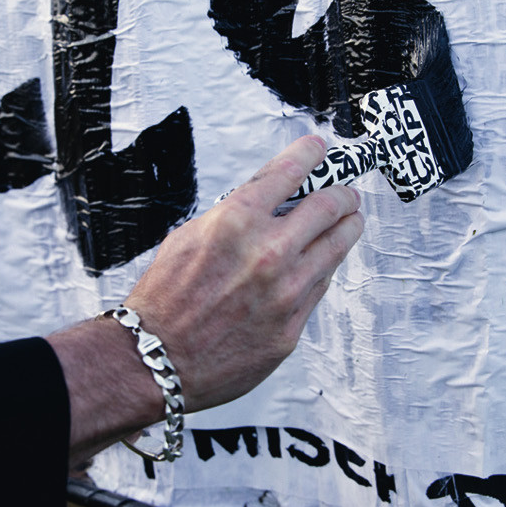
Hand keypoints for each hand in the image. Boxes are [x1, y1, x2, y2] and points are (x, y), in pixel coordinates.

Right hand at [125, 135, 364, 411]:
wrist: (155, 358)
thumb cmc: (164, 298)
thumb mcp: (189, 236)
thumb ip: (233, 216)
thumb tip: (268, 201)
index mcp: (236, 221)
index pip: (289, 173)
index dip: (310, 154)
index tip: (319, 149)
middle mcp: (267, 252)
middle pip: (329, 206)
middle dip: (343, 194)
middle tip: (347, 192)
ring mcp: (285, 292)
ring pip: (337, 246)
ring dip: (347, 227)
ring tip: (350, 221)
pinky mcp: (291, 327)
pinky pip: (320, 287)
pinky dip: (322, 269)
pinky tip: (319, 263)